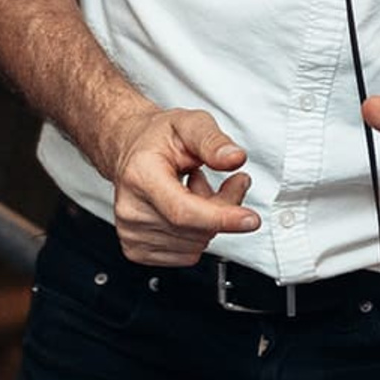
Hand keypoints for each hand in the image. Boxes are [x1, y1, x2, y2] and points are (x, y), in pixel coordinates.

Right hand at [101, 106, 259, 264]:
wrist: (130, 150)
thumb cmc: (157, 138)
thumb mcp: (189, 124)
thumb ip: (213, 141)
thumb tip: (234, 158)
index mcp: (140, 175)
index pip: (183, 211)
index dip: (221, 218)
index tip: (250, 219)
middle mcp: (130, 208)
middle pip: (195, 229)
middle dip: (225, 209)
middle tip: (230, 181)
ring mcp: (131, 232)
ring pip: (195, 244)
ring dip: (210, 221)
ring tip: (198, 189)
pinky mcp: (136, 249)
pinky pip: (186, 255)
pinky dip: (197, 234)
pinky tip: (188, 207)